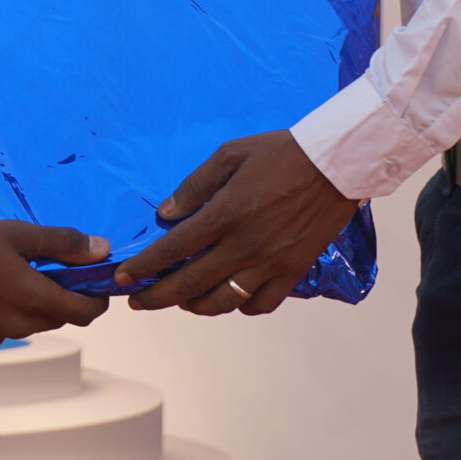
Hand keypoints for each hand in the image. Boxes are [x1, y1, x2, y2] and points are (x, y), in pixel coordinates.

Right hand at [0, 220, 110, 350]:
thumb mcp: (16, 232)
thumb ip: (62, 243)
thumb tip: (102, 250)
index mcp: (33, 299)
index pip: (84, 314)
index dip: (95, 301)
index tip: (93, 286)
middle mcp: (16, 325)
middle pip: (53, 319)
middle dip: (56, 298)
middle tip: (40, 270)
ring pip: (21, 326)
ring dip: (22, 308)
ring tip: (0, 279)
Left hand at [115, 131, 357, 315]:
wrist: (336, 165)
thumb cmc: (280, 153)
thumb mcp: (230, 154)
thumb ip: (194, 186)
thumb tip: (167, 214)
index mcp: (226, 214)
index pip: (175, 249)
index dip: (146, 267)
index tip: (125, 278)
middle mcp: (245, 245)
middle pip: (192, 283)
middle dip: (158, 297)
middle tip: (138, 302)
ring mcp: (271, 263)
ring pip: (224, 301)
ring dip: (195, 306)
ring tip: (181, 301)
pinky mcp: (293, 271)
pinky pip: (261, 304)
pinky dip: (240, 307)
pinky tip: (228, 298)